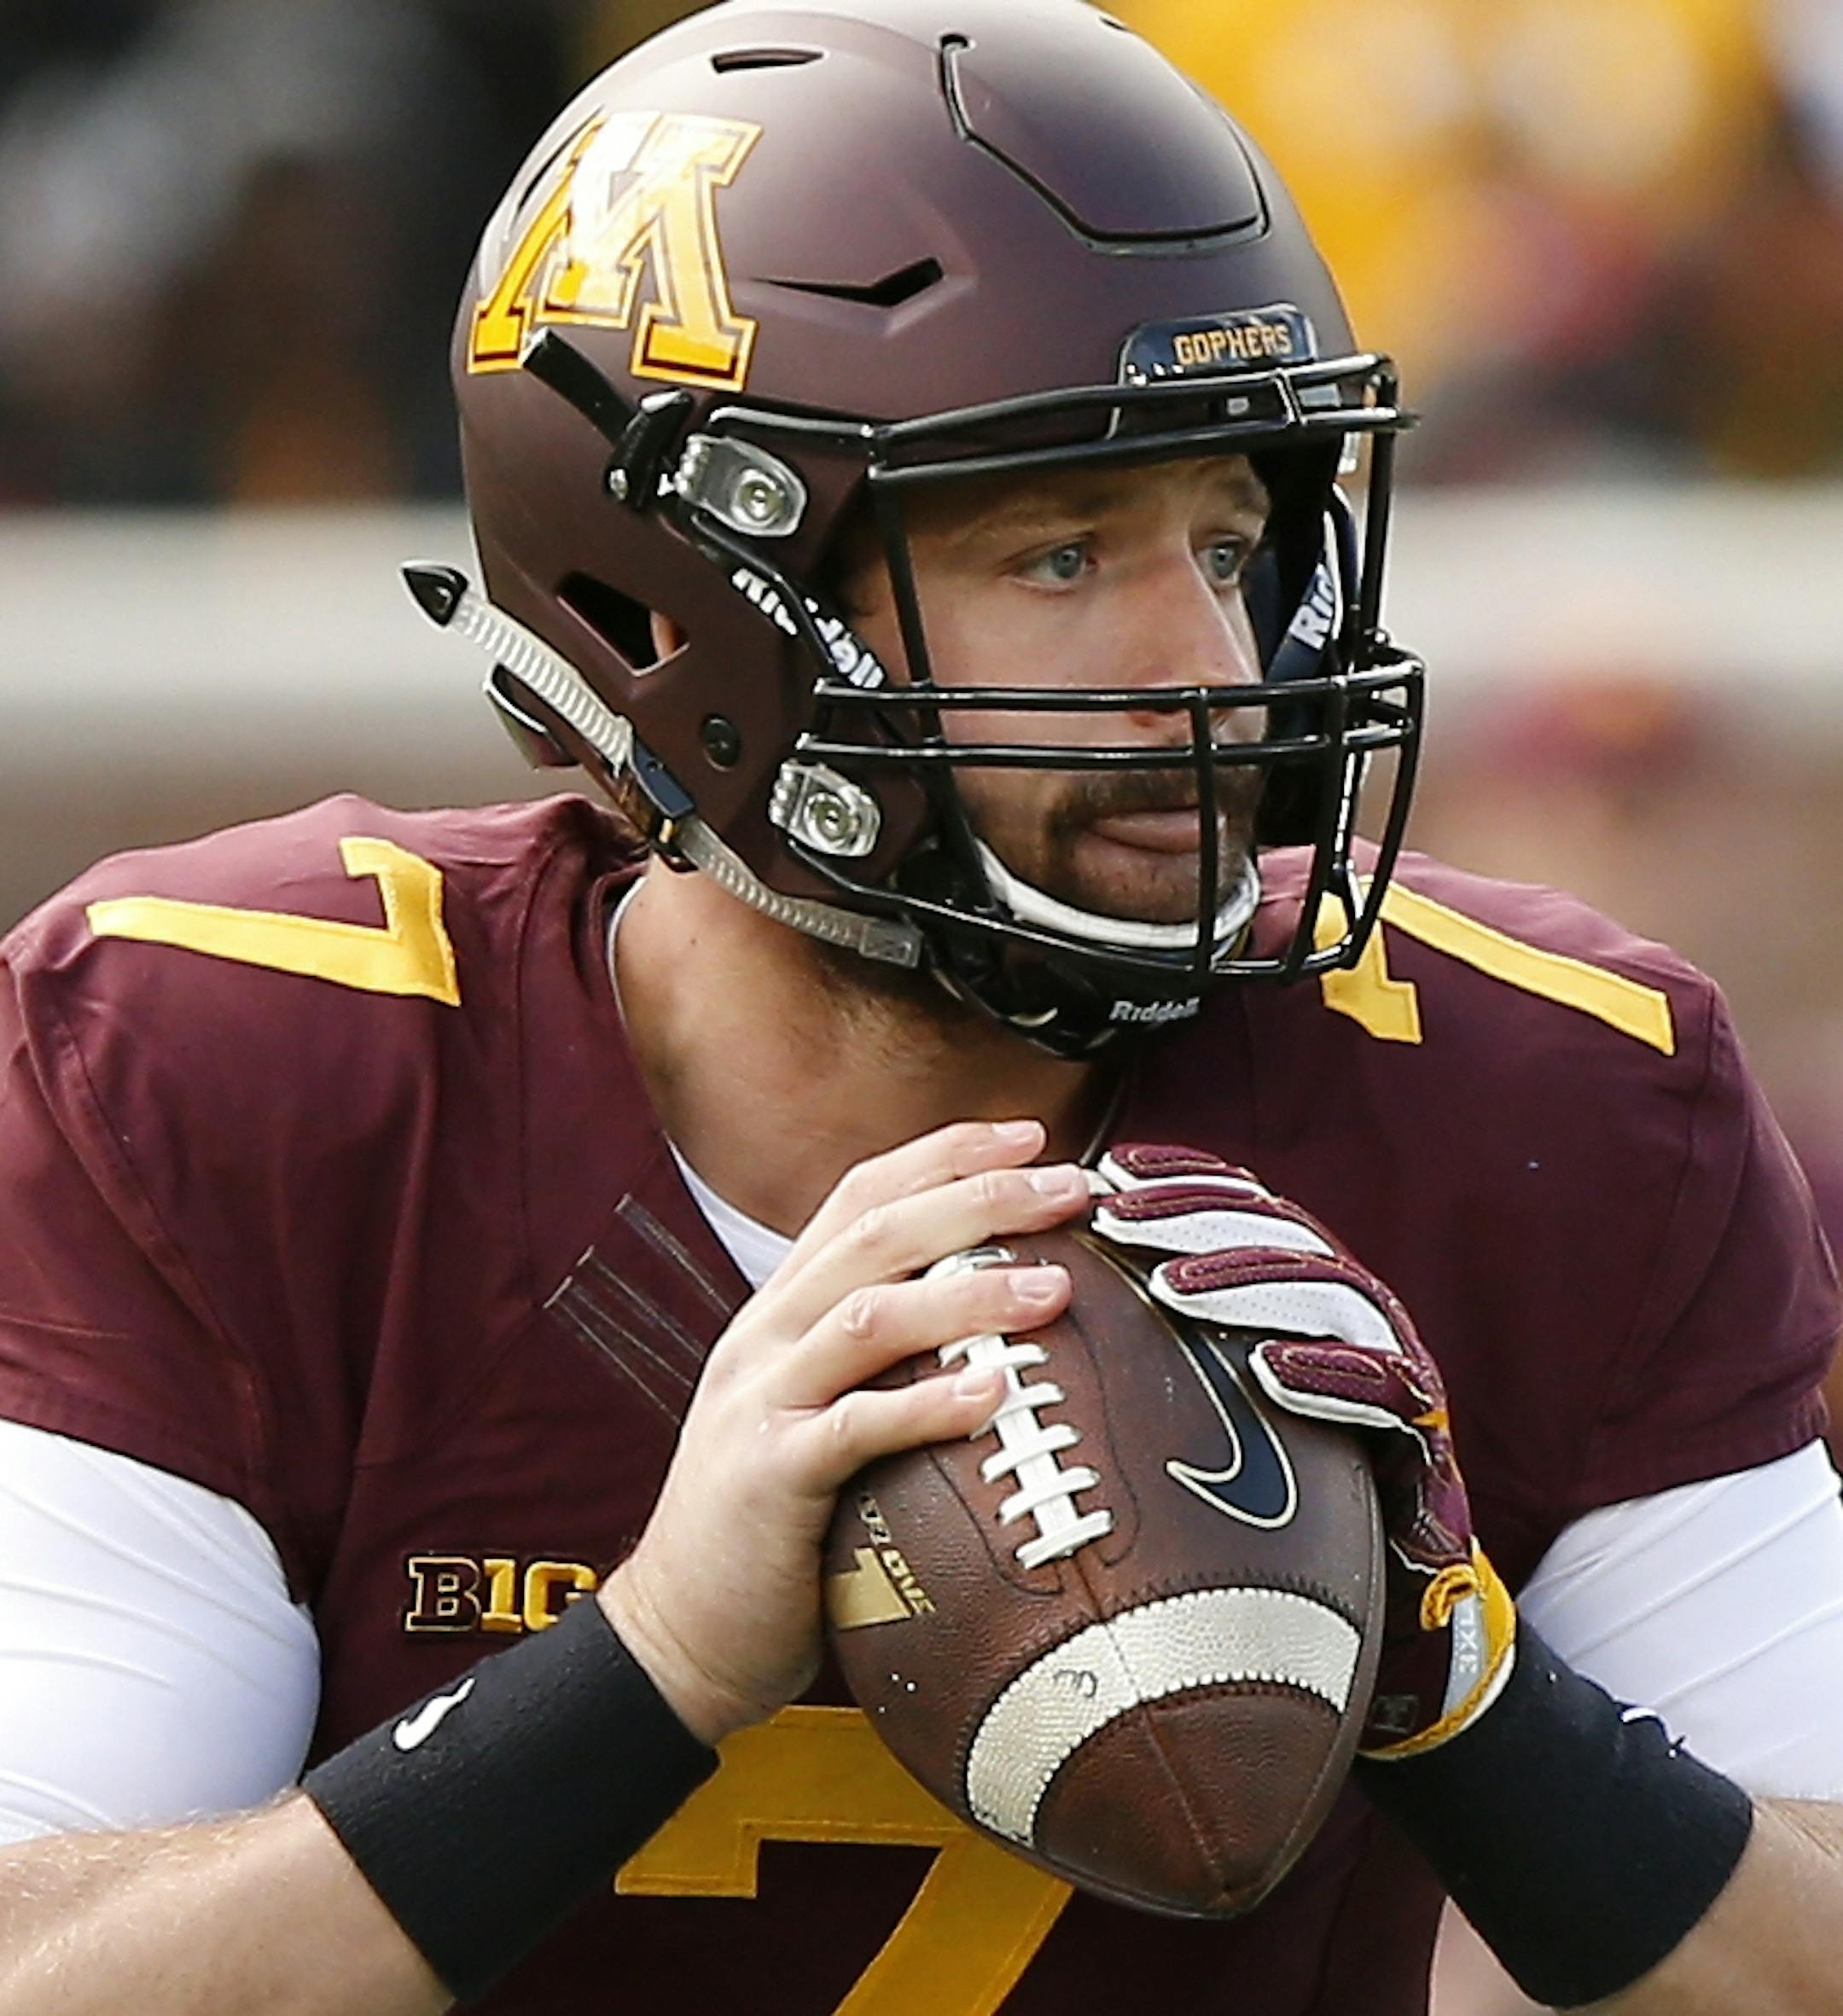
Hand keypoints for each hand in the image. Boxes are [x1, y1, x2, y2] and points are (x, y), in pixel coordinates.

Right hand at [600, 1120, 1089, 1745]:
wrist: (678, 1633)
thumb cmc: (772, 1525)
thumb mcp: (817, 1411)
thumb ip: (879, 1359)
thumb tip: (994, 1319)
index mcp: (780, 1311)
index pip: (861, 1194)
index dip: (945, 1154)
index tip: (1030, 1137)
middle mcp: (765, 1337)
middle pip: (875, 1233)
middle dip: (977, 1197)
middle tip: (1068, 1185)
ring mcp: (760, 1402)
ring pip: (867, 1315)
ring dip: (968, 1294)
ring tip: (1055, 1287)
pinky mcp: (767, 1478)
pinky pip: (854, 1427)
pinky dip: (927, 1404)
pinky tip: (995, 1394)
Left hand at [1088, 1143, 1515, 1758]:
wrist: (1366, 1633)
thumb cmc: (1256, 1519)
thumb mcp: (1189, 1426)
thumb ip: (1138, 1367)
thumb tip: (1015, 1333)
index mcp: (1288, 1294)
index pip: (1231, 1212)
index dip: (1175, 1183)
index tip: (1102, 1171)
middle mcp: (1342, 1316)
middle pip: (1274, 1234)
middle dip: (1196, 1216)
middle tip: (1118, 1214)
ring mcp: (1387, 1369)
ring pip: (1329, 1293)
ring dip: (1249, 1281)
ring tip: (1172, 1286)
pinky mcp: (1422, 1432)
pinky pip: (1382, 1390)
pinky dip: (1329, 1374)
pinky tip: (1267, 1370)